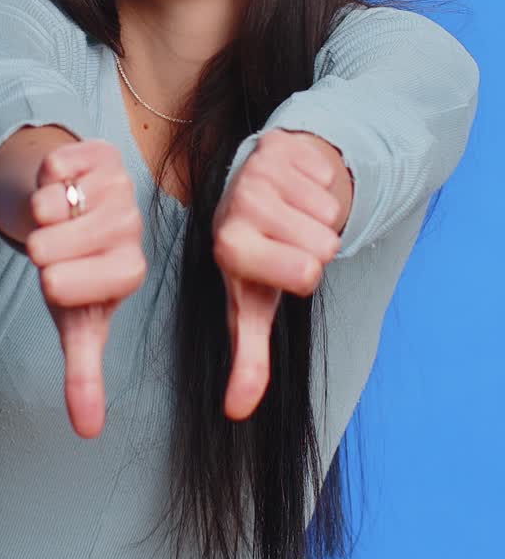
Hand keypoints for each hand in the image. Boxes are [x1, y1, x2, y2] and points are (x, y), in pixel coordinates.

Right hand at [23, 139, 146, 439]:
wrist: (68, 208)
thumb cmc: (72, 268)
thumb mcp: (75, 320)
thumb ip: (84, 372)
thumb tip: (87, 430)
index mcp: (128, 272)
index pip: (62, 287)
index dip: (48, 282)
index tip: (61, 278)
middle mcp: (132, 229)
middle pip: (47, 248)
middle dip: (39, 247)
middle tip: (59, 244)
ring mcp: (119, 187)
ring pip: (49, 207)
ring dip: (39, 213)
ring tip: (60, 217)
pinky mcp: (100, 154)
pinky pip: (51, 168)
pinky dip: (44, 179)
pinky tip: (62, 186)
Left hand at [212, 129, 352, 421]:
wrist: (257, 192)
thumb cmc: (257, 253)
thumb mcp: (252, 303)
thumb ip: (248, 358)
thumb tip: (237, 412)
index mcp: (229, 247)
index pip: (305, 274)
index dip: (304, 274)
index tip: (282, 267)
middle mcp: (236, 207)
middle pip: (321, 247)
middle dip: (314, 247)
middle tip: (287, 239)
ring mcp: (258, 173)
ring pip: (328, 214)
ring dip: (318, 218)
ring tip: (291, 216)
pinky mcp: (280, 147)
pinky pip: (328, 181)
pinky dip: (320, 189)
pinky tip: (296, 190)